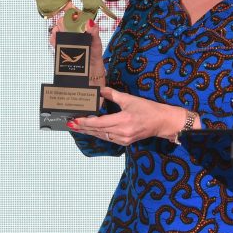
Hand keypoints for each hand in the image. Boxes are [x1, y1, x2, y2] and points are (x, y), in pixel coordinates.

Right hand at [48, 9, 104, 65]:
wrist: (90, 70)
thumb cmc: (95, 54)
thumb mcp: (97, 42)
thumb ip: (94, 32)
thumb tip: (89, 22)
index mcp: (83, 25)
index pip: (75, 13)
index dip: (71, 8)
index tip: (69, 6)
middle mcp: (73, 29)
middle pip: (64, 19)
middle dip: (65, 20)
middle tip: (71, 27)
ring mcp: (66, 37)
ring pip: (57, 27)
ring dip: (59, 28)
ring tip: (65, 34)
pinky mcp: (60, 45)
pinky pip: (53, 38)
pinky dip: (53, 38)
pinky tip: (57, 40)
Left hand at [69, 86, 183, 145]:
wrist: (162, 122)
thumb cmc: (148, 109)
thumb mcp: (130, 99)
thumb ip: (113, 94)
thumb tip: (99, 90)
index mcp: (123, 120)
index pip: (99, 123)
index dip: (85, 121)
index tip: (74, 119)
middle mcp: (122, 132)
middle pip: (97, 131)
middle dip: (83, 127)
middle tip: (69, 123)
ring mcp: (123, 139)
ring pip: (101, 135)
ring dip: (89, 131)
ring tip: (77, 126)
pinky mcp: (125, 142)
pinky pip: (108, 138)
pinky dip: (99, 133)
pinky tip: (92, 130)